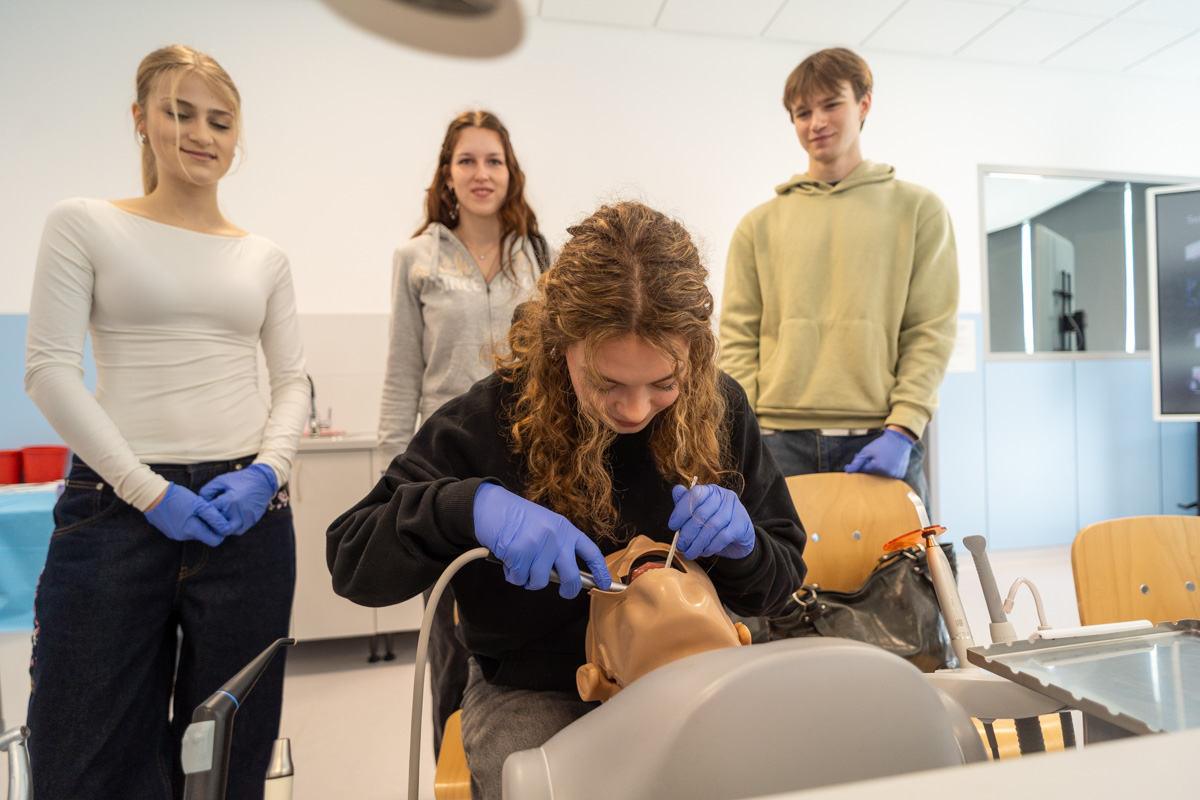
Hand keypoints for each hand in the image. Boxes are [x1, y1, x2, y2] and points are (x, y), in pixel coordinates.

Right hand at [144, 483, 233, 546]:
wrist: (151, 495)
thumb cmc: (176, 497)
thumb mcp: (198, 504)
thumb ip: (213, 516)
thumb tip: (226, 527)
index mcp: (191, 531)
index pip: (215, 541)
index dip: (221, 531)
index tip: (220, 520)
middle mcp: (182, 537)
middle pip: (204, 536)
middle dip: (209, 526)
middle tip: (208, 511)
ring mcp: (174, 535)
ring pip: (194, 532)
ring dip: (198, 523)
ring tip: (195, 509)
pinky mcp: (168, 531)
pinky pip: (184, 529)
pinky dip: (188, 522)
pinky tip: (185, 511)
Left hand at [198, 463, 277, 536]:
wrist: (264, 482)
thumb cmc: (241, 479)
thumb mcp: (221, 480)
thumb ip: (207, 490)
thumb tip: (200, 502)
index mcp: (229, 501)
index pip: (208, 512)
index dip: (201, 511)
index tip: (198, 508)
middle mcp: (237, 513)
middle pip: (217, 527)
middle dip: (209, 523)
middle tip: (205, 518)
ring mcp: (245, 519)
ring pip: (227, 532)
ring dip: (219, 527)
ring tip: (215, 519)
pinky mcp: (251, 522)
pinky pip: (236, 531)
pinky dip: (229, 527)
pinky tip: (227, 519)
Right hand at [472, 483, 610, 597]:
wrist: (492, 505)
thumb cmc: (517, 517)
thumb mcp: (546, 525)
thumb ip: (558, 546)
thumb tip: (566, 577)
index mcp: (566, 529)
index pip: (591, 552)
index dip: (601, 571)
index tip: (605, 584)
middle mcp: (556, 537)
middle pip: (571, 577)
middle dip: (568, 590)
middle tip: (564, 592)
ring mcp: (538, 545)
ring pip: (540, 582)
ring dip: (528, 579)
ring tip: (520, 564)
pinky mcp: (520, 553)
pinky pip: (519, 579)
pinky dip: (512, 575)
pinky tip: (508, 560)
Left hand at [668, 483, 754, 560]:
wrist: (740, 537)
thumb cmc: (715, 522)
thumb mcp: (699, 512)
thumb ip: (687, 503)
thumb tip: (676, 490)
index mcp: (711, 490)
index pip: (694, 495)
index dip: (681, 511)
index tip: (672, 526)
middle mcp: (724, 496)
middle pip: (701, 514)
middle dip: (687, 533)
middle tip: (680, 546)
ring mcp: (735, 510)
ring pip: (711, 528)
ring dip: (697, 544)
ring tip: (689, 553)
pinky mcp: (741, 525)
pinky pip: (722, 537)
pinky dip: (710, 547)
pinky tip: (703, 553)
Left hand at [844, 429, 912, 479]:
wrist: (900, 439)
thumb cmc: (882, 444)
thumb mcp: (867, 450)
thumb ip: (857, 462)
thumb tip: (847, 471)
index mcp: (878, 467)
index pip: (862, 470)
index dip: (858, 464)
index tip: (854, 460)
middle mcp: (887, 474)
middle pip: (871, 473)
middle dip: (867, 465)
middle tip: (868, 456)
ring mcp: (894, 475)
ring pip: (879, 474)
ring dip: (876, 467)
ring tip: (879, 457)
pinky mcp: (899, 475)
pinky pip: (888, 475)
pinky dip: (885, 469)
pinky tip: (887, 461)